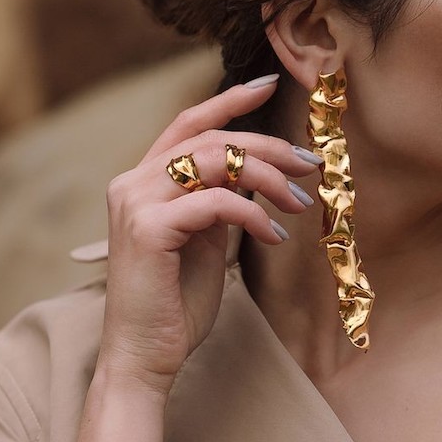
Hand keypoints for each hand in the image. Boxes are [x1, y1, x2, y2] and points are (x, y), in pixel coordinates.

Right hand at [96, 75, 319, 396]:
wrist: (144, 356)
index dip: (229, 100)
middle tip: (309, 163)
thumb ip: (221, 201)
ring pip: (214, 162)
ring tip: (300, 202)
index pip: (188, 124)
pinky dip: (253, 214)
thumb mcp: (205, 240)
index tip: (270, 85)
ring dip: (267, 177)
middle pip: (209, 139)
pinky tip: (275, 235)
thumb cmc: (176, 301)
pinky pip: (216, 202)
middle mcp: (132, 182)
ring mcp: (135, 202)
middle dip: (267, 146)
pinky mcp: (148, 228)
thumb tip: (258, 172)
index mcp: (142, 181)